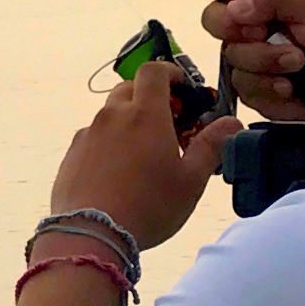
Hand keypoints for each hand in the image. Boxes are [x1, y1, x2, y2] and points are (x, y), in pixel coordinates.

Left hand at [45, 63, 235, 249]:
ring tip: (144, 155)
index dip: (170, 74)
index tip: (183, 90)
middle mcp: (113, 116)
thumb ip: (211, 146)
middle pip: (130, 89)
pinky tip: (119, 174)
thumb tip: (231, 122)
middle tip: (168, 124)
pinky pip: (94, 138)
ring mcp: (88, 134)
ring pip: (111, 115)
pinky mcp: (72, 155)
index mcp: (145, 114)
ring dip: (129, 123)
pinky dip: (109, 144)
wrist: (90, 234)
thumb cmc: (148, 207)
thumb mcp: (190, 180)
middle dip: (151, 98)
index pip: (154, 71)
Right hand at [168, 0, 304, 129]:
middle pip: (215, 19)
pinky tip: (295, 93)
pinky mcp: (257, 90)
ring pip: (232, 60)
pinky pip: (246, 91)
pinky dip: (272, 93)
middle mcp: (254, 20)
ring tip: (298, 68)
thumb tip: (235, 10)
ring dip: (266, 66)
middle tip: (271, 37)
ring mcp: (253, 56)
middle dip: (241, 33)